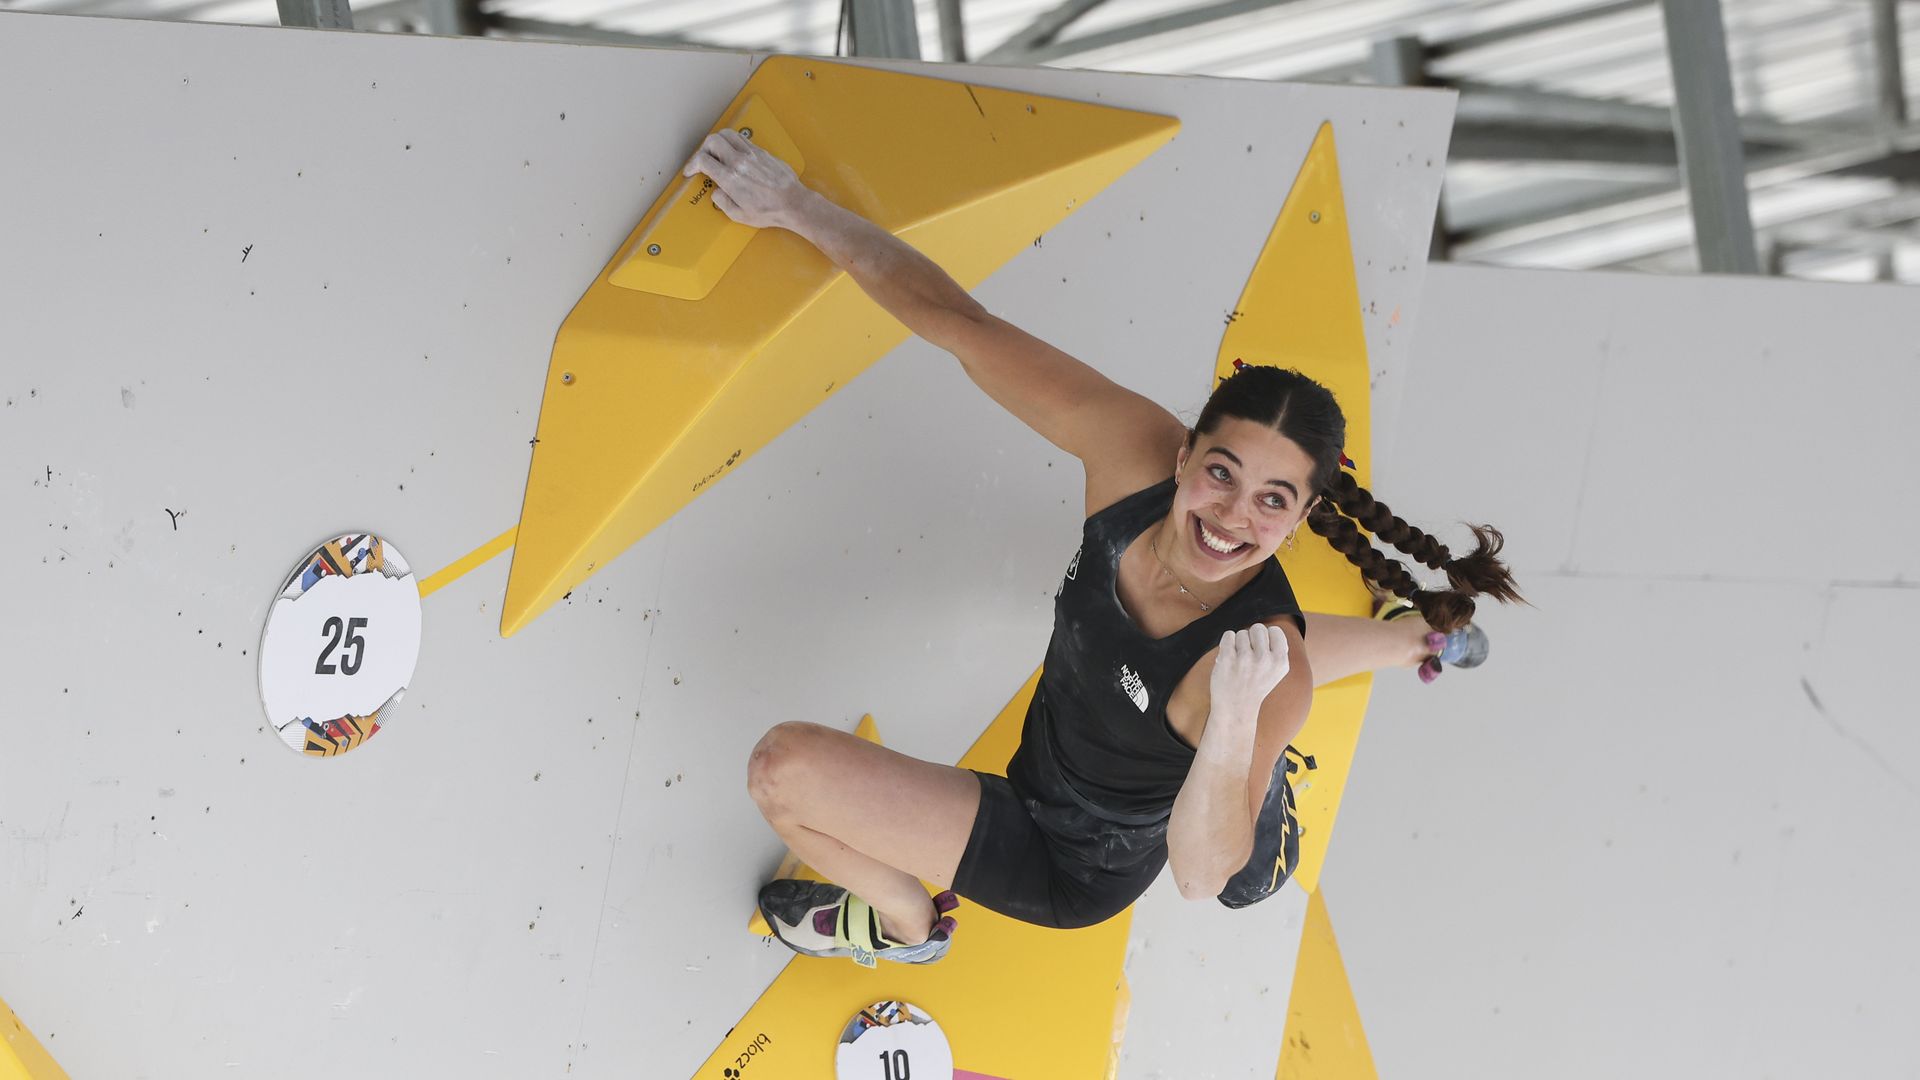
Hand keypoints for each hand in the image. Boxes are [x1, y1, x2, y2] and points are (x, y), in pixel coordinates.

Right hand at [681, 128, 807, 229]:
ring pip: (727, 134)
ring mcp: (752, 154)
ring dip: (717, 141)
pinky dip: (732, 142)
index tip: (691, 170)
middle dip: (702, 149)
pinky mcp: (762, 152)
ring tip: (716, 153)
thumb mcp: (739, 215)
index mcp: (731, 178)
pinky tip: (733, 153)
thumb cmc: (769, 211)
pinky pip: (742, 138)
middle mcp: (740, 162)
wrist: (793, 203)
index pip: (703, 160)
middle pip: (712, 141)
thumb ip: (722, 202)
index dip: (691, 164)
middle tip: (703, 160)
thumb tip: (716, 192)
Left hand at [1209, 624, 1290, 720]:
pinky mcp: (1227, 659)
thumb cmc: (1255, 686)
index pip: (1275, 630)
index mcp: (1280, 662)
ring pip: (1242, 633)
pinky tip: (1229, 658)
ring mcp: (1245, 659)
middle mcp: (1265, 660)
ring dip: (1238, 644)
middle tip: (1248, 656)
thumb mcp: (1276, 672)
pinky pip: (1228, 635)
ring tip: (1239, 661)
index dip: (1266, 637)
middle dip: (1252, 638)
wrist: (1236, 708)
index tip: (1261, 650)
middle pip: (1258, 628)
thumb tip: (1271, 630)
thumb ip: (1278, 650)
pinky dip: (1227, 643)